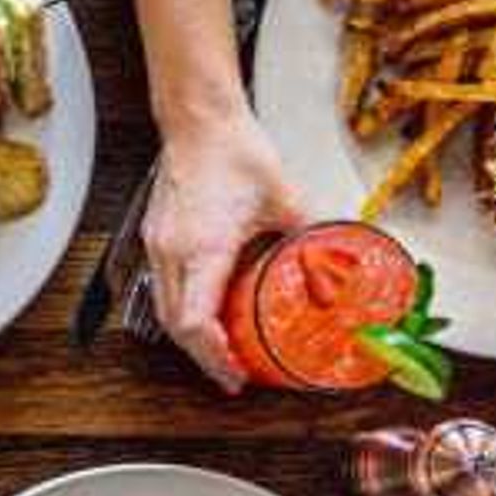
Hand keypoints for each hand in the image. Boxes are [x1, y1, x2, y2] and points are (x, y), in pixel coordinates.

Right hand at [143, 107, 304, 392]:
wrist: (198, 120)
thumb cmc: (232, 150)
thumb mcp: (286, 196)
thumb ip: (313, 235)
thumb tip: (338, 264)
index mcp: (205, 246)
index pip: (195, 320)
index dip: (213, 355)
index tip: (235, 372)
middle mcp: (174, 250)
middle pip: (175, 325)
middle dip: (203, 357)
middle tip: (233, 374)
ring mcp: (159, 245)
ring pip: (163, 309)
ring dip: (190, 337)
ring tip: (220, 351)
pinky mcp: (156, 238)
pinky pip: (162, 286)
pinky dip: (182, 309)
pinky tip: (205, 311)